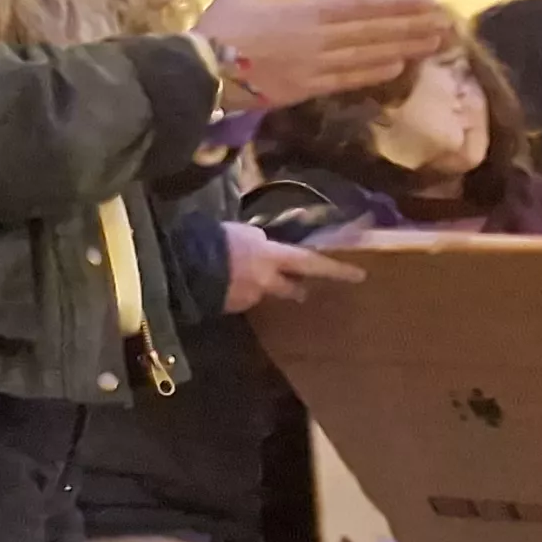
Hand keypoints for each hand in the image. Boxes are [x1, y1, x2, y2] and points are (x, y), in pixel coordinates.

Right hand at [196, 0, 448, 111]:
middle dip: (413, 29)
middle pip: (376, 34)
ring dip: (403, 50)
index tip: (431, 3)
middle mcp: (321, 41)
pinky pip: (346, 80)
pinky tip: (395, 68)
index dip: (403, 6)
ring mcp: (314, 69)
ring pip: (368, 58)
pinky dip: (373, 74)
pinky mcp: (303, 90)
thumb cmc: (227, 19)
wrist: (199, 70)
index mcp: (312, 12)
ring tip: (431, 45)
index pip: (369, 8)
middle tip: (446, 25)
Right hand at [221, 223, 367, 312]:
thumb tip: (264, 244)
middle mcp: (266, 282)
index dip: (335, 269)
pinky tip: (221, 285)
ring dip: (257, 288)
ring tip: (239, 279)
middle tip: (302, 291)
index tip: (358, 276)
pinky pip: (237, 300)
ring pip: (261, 294)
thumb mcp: (243, 233)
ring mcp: (246, 298)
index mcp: (273, 257)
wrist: (182, 266)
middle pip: (291, 289)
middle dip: (296, 289)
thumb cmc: (214, 241)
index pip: (312, 263)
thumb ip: (259, 240)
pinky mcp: (227, 309)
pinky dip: (234, 293)